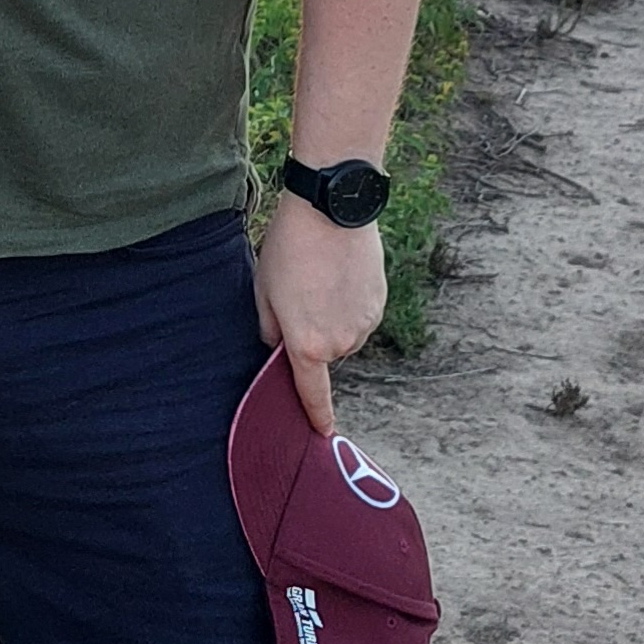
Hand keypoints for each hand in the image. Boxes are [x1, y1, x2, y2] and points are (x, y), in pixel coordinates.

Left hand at [255, 188, 388, 430]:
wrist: (332, 210)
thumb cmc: (289, 249)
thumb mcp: (263, 290)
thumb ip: (269, 329)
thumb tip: (277, 347)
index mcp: (308, 345)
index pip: (312, 393)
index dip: (316, 415)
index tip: (323, 432)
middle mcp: (341, 342)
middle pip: (325, 353)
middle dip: (312, 335)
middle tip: (298, 296)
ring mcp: (365, 323)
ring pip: (344, 333)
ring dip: (332, 317)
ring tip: (319, 278)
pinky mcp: (380, 303)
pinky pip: (360, 315)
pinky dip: (349, 302)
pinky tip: (338, 272)